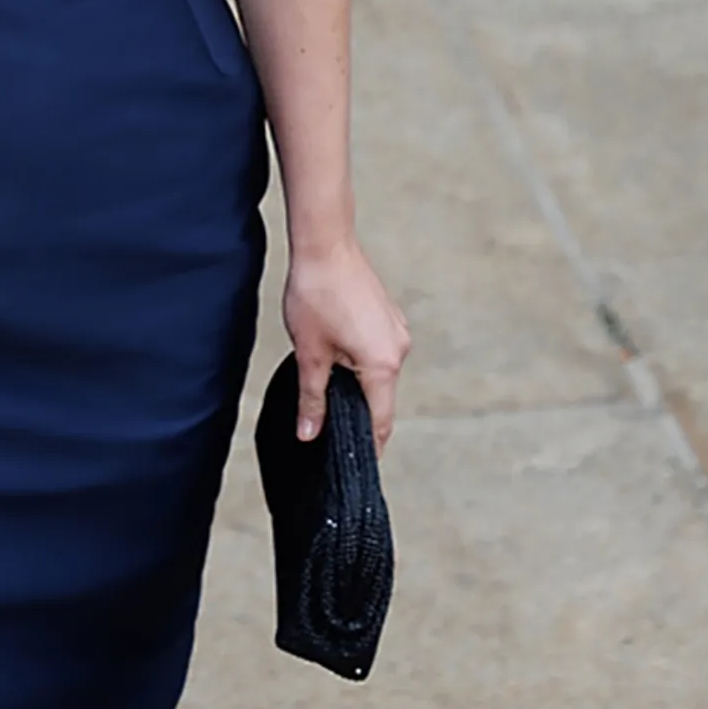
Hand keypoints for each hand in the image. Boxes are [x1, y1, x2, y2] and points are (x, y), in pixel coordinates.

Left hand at [282, 234, 410, 449]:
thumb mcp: (308, 352)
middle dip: (358, 411)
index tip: (360, 462)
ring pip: (378, 373)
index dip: (371, 444)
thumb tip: (310, 432)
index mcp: (383, 364)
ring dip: (356, 384)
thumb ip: (312, 396)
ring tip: (326, 386)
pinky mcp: (389, 318)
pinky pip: (378, 352)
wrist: (325, 246)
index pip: (381, 419)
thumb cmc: (316, 293)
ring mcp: (397, 332)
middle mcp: (399, 349)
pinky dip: (360, 363)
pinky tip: (336, 356)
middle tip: (331, 427)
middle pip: (381, 396)